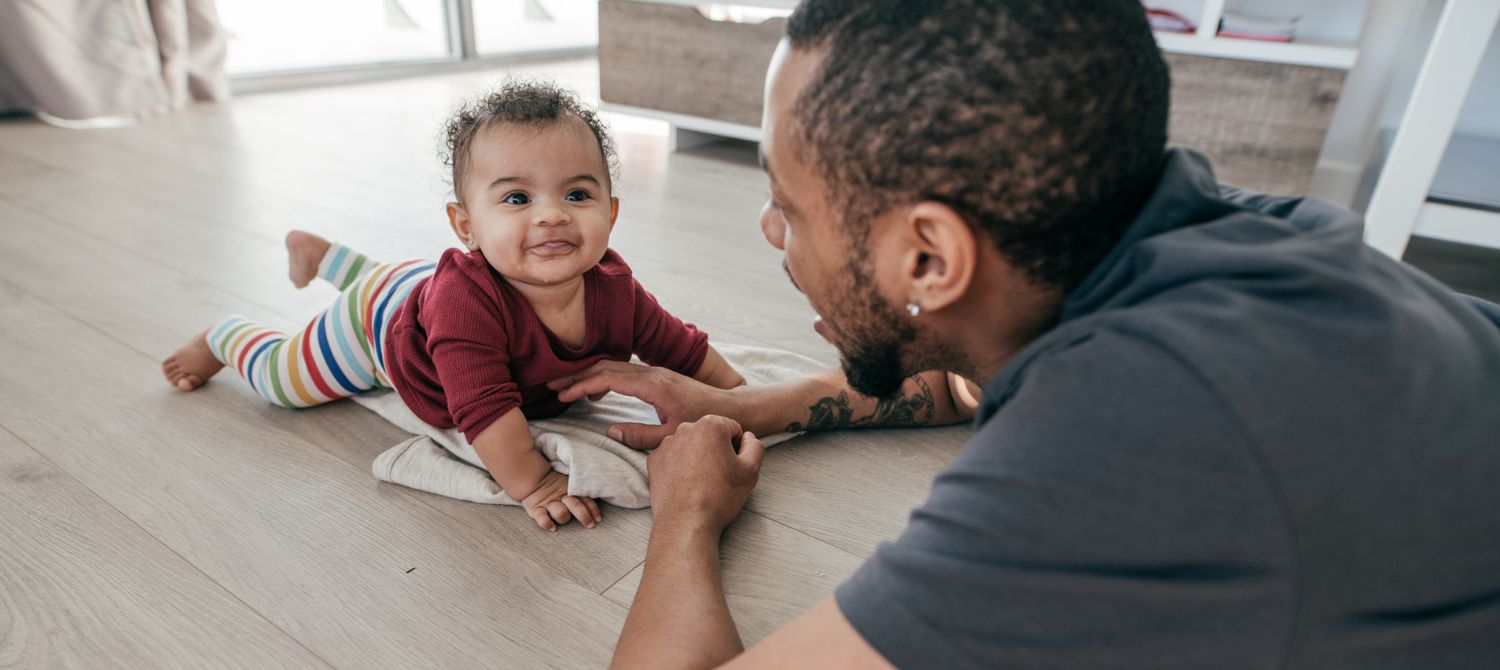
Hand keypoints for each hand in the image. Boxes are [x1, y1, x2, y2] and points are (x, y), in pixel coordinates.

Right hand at [518, 471, 601, 531]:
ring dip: (564, 517)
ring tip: (564, 519)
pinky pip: (542, 518)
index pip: (585, 499)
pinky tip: (552, 527)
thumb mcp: (567, 485)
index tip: (598, 519)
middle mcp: (561, 497)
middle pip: (575, 505)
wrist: (531, 479)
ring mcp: (549, 503)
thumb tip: (595, 503)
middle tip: (590, 525)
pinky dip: (547, 523)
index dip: (592, 509)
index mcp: (570, 491)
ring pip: (560, 512)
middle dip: (584, 516)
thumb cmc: (554, 486)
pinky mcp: (536, 509)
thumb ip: (579, 493)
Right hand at [548, 360, 739, 449]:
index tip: (562, 394)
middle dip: (578, 375)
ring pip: (615, 366)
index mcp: (652, 385)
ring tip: (568, 386)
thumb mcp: (670, 435)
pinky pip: (624, 370)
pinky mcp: (659, 375)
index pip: (608, 378)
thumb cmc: (702, 422)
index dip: (582, 385)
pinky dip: (605, 376)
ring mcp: (656, 371)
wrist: (732, 408)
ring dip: (590, 374)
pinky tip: (597, 389)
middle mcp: (652, 373)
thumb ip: (640, 435)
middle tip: (553, 385)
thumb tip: (610, 431)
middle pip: (606, 367)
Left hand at [647, 416, 763, 532]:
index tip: (733, 466)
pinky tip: (686, 484)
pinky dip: (680, 467)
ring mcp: (666, 444)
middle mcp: (685, 428)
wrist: (686, 522)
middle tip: (719, 476)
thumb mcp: (751, 471)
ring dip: (697, 457)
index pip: (732, 429)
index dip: (737, 449)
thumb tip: (747, 438)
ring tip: (701, 482)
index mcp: (711, 425)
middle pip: (709, 434)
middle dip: (716, 450)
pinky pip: (673, 457)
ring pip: (690, 445)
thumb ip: (755, 446)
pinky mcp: (654, 460)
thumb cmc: (719, 496)